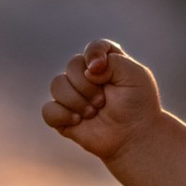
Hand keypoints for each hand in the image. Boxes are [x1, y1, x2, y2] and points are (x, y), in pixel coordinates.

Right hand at [42, 38, 163, 160]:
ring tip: (93, 112)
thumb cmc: (137, 105)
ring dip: (76, 100)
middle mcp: (86, 76)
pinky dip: (62, 115)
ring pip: (56, 84)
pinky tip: (78, 121)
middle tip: (103, 101)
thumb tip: (87, 69)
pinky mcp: (62, 117)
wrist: (133, 138)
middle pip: (72, 65)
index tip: (99, 69)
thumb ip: (112, 61)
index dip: (94, 55)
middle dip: (87, 85)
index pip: (93, 48)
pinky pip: (48, 110)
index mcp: (105, 62)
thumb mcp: (135, 75)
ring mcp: (72, 95)